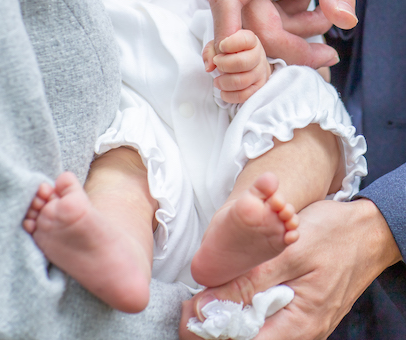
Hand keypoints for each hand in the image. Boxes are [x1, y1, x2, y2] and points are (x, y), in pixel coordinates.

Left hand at [179, 199, 400, 339]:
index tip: (191, 312)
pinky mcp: (300, 310)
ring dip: (231, 313)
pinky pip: (268, 317)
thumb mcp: (290, 252)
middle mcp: (301, 331)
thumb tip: (208, 305)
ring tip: (210, 292)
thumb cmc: (334, 236)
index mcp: (299, 324)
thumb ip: (250, 281)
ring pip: (257, 329)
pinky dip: (248, 304)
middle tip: (193, 301)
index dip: (214, 333)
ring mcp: (302, 322)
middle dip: (218, 324)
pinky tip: (236, 288)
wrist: (369, 230)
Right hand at [202, 0, 356, 65]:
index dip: (233, 38)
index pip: (230, 0)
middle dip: (292, 38)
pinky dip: (275, 16)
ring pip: (248, 24)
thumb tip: (346, 21)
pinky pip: (245, 14)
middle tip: (328, 24)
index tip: (253, 67)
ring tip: (317, 1)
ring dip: (287, 26)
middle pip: (249, 26)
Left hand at [202, 29, 271, 102]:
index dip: (230, 44)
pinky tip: (223, 91)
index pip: (245, 40)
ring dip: (224, 83)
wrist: (245, 63)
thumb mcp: (218, 46)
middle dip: (224, 65)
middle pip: (242, 63)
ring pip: (242, 81)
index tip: (221, 46)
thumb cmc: (230, 53)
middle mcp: (259, 56)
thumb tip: (210, 67)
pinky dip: (229, 96)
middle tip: (217, 64)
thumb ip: (211, 50)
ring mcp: (260, 73)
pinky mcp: (258, 88)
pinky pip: (244, 96)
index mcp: (251, 41)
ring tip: (217, 81)